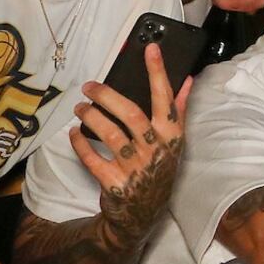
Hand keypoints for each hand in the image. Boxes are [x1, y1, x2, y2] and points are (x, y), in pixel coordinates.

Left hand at [70, 41, 193, 224]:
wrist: (142, 214)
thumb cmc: (158, 170)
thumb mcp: (174, 143)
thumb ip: (178, 111)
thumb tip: (187, 80)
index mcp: (171, 137)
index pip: (165, 99)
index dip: (158, 73)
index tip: (150, 48)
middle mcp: (155, 151)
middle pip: (131, 115)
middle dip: (108, 96)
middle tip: (89, 86)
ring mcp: (135, 168)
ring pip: (110, 134)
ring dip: (91, 117)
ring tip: (80, 107)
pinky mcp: (115, 184)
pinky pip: (92, 159)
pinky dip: (80, 143)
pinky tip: (75, 132)